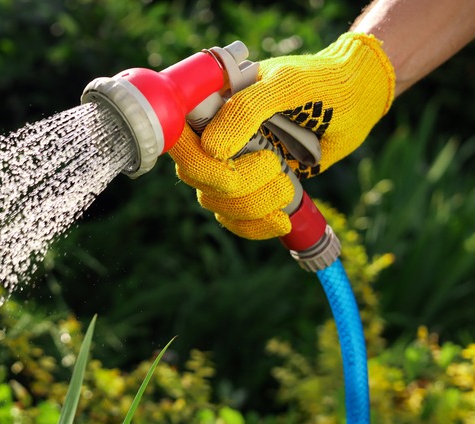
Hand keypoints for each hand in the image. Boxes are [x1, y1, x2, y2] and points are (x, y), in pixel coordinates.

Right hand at [169, 32, 394, 239]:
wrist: (358, 100)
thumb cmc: (324, 82)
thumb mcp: (287, 84)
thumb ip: (247, 109)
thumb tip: (211, 149)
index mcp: (213, 103)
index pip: (178, 137)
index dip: (191, 156)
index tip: (221, 161)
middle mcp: (214, 134)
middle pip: (196, 175)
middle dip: (236, 183)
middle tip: (275, 166)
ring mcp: (231, 162)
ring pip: (215, 201)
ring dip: (252, 205)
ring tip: (287, 186)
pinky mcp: (252, 187)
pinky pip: (234, 218)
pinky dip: (254, 226)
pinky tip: (280, 220)